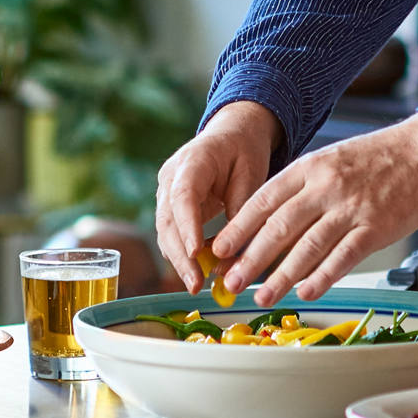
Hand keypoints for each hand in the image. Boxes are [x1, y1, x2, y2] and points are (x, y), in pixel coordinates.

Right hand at [154, 101, 280, 291]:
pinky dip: (182, 252)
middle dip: (180, 255)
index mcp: (193, 160)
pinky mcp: (170, 205)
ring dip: (179, 259)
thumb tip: (233, 256)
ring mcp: (166, 190)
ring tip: (196, 285)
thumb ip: (241, 211)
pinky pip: (172, 232)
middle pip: (168, 219)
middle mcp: (171, 176)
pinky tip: (197, 272)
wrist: (233, 132)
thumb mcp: (252, 173)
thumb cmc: (245, 149)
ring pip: (165, 230)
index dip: (187, 226)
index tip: (194, 253)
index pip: (183, 196)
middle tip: (195, 284)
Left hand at [213, 112, 417, 307]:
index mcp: (311, 167)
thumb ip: (303, 188)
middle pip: (279, 227)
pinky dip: (322, 277)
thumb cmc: (379, 158)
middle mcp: (327, 186)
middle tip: (230, 283)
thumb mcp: (332, 160)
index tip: (219, 251)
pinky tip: (306, 292)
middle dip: (250, 259)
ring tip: (263, 296)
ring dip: (281, 276)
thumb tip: (270, 226)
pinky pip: (342, 257)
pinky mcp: (376, 227)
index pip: (264, 200)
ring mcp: (352, 207)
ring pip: (307, 246)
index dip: (239, 228)